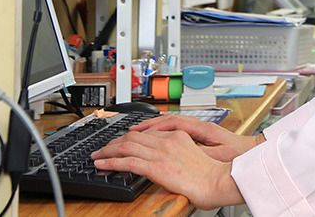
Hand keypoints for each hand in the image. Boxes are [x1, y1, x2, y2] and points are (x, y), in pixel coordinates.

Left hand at [91, 128, 244, 209]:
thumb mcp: (195, 156)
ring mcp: (161, 153)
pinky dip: (110, 163)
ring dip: (108, 151)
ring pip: (126, 147)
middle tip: (104, 148)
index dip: (130, 136)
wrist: (217, 181)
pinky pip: (127, 162)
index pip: (147, 133)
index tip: (121, 141)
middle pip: (133, 137)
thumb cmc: (211, 175)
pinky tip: (101, 165)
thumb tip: (170, 161)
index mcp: (178, 136)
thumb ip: (180, 153)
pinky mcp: (156, 167)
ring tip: (97, 156)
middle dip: (114, 142)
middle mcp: (167, 141)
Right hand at [128, 114, 262, 161]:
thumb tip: (185, 153)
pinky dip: (161, 130)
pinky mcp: (198, 133)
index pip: (173, 122)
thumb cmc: (236, 154)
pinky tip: (153, 136)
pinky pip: (175, 128)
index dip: (153, 126)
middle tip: (129, 131)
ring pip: (170, 123)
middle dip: (147, 125)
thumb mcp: (218, 156)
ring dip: (152, 127)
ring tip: (135, 132)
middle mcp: (199, 124)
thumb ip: (201, 153)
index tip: (137, 131)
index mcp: (202, 128)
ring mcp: (198, 128)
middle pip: (168, 120)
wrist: (249, 152)